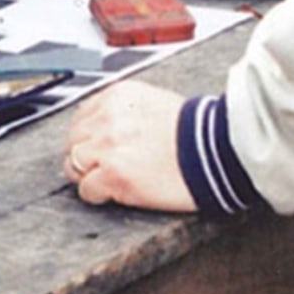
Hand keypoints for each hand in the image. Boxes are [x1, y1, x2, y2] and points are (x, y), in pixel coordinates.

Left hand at [63, 81, 194, 210]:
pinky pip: (87, 190)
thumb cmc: (197, 132)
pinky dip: (97, 195)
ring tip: (108, 181)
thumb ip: (126, 111)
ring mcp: (108, 146)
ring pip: (74, 165)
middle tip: (100, 168)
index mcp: (117, 97)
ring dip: (88, 176)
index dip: (88, 137)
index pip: (82, 117)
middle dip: (84, 155)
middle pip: (73, 140)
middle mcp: (108, 118)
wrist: (220, 150)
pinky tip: (114, 194)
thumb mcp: (154, 103)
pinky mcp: (114, 174)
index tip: (97, 147)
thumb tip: (110, 125)